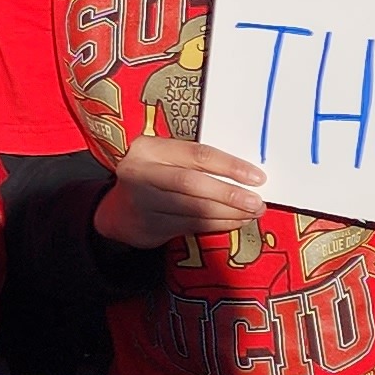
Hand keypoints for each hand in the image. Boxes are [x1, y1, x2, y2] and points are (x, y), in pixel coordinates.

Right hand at [95, 133, 269, 250]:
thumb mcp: (165, 159)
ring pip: (194, 209)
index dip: (230, 166)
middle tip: (256, 202)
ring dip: (229, 213)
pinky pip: (191, 225)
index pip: (196, 155)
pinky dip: (217, 224)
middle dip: (230, 195)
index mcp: (149, 148)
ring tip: (250, 213)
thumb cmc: (153, 177)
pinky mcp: (150, 226)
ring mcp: (143, 202)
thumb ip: (195, 162)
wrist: (117, 210)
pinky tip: (233, 222)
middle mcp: (141, 173)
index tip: (256, 177)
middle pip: (193, 184)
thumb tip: (244, 174)